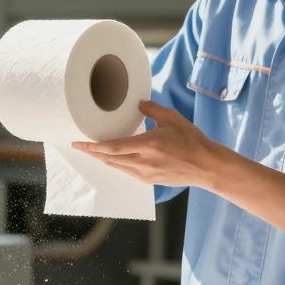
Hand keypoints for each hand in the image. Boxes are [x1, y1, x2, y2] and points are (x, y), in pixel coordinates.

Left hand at [72, 100, 228, 188]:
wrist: (207, 166)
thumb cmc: (192, 142)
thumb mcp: (173, 119)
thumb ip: (152, 110)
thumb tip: (139, 104)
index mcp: (148, 146)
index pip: (112, 148)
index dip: (92, 146)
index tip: (78, 143)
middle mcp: (144, 162)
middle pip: (109, 159)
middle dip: (92, 153)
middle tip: (80, 146)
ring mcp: (146, 174)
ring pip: (116, 166)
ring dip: (103, 159)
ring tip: (92, 151)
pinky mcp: (150, 180)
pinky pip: (127, 172)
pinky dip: (116, 164)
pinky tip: (113, 158)